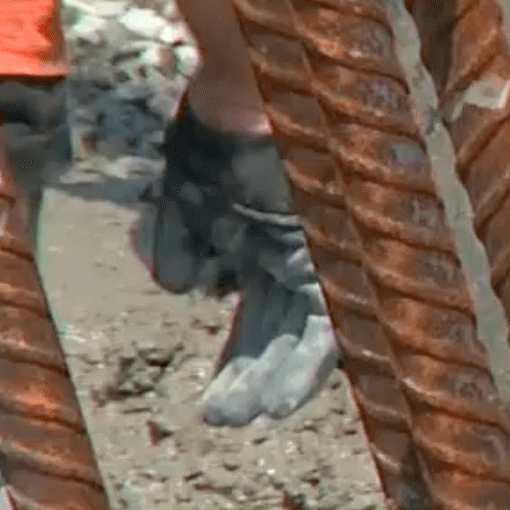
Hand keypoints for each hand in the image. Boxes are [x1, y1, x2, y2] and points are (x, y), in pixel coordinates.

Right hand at [134, 105, 340, 426]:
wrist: (254, 89)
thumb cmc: (220, 133)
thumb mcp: (187, 196)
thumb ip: (177, 243)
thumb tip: (180, 287)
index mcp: (259, 246)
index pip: (256, 320)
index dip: (238, 361)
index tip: (214, 404)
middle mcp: (292, 258)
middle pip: (276, 334)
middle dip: (250, 380)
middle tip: (224, 420)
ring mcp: (316, 257)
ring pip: (302, 337)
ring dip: (275, 380)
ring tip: (248, 418)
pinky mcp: (332, 256)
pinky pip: (329, 322)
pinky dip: (306, 364)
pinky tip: (282, 401)